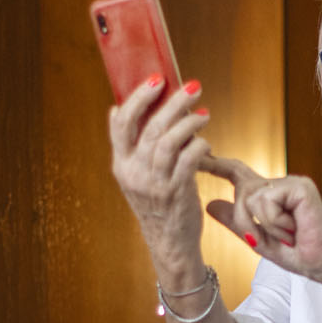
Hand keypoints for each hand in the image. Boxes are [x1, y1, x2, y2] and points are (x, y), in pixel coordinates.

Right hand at [108, 75, 211, 281]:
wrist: (169, 243)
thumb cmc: (157, 203)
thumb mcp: (135, 175)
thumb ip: (129, 146)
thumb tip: (115, 109)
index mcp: (121, 164)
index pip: (121, 123)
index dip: (138, 98)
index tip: (156, 79)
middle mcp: (134, 173)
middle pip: (151, 127)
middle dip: (174, 102)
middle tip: (193, 87)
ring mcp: (154, 184)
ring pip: (170, 141)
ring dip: (190, 122)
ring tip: (204, 114)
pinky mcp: (177, 193)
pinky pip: (189, 161)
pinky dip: (199, 145)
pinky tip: (206, 140)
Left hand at [201, 157, 321, 292]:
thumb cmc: (296, 253)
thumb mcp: (257, 238)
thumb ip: (234, 221)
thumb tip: (210, 204)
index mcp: (268, 195)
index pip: (237, 173)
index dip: (216, 164)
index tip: (195, 156)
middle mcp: (278, 185)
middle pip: (241, 190)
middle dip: (246, 220)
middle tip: (268, 239)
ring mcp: (290, 183)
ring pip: (251, 197)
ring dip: (263, 224)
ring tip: (286, 234)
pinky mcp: (299, 186)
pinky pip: (266, 201)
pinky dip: (274, 221)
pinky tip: (293, 228)